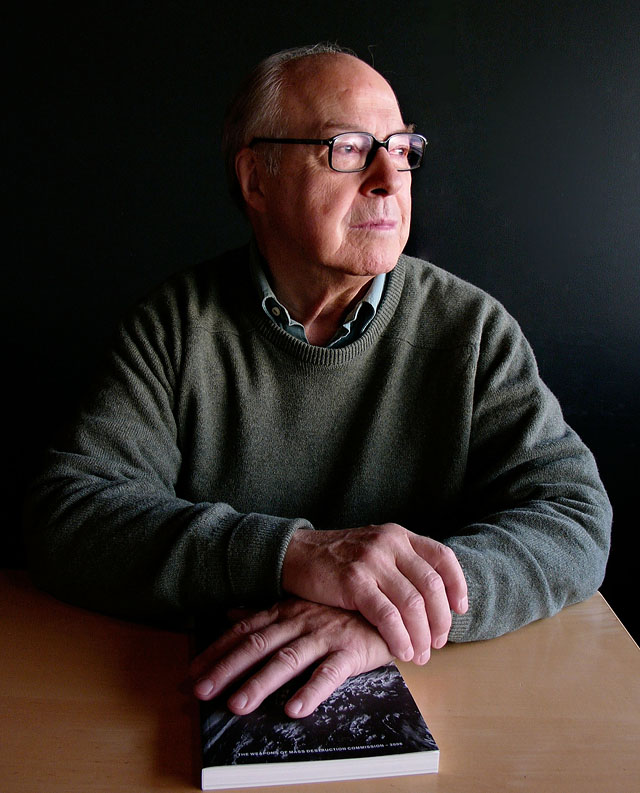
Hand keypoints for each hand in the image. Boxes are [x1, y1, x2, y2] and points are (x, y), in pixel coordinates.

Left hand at [191, 598, 392, 717]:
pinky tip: (295, 709)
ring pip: (287, 660)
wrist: (391, 606)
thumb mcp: (301, 607)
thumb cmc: (342, 611)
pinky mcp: (351, 651)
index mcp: (286, 612)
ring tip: (238, 705)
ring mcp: (325, 635)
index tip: (193, 672)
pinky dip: (312, 690)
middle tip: (202, 692)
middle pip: (258, 646)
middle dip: (227, 670)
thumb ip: (266, 614)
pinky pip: (329, 672)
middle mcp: (301, 621)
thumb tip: (231, 614)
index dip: (217, 651)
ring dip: (260, 683)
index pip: (245, 631)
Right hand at [281, 523, 467, 663]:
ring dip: (421, 636)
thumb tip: (434, 600)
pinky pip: (387, 616)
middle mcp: (390, 544)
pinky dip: (399, 638)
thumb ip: (402, 565)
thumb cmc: (337, 559)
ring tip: (420, 655)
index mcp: (399, 536)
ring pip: (413, 604)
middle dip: (440, 621)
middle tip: (438, 643)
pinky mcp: (354, 582)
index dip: (457, 586)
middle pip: (432, 586)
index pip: (443, 558)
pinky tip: (401, 651)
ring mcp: (372, 561)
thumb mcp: (374, 549)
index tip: (459, 610)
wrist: (296, 554)